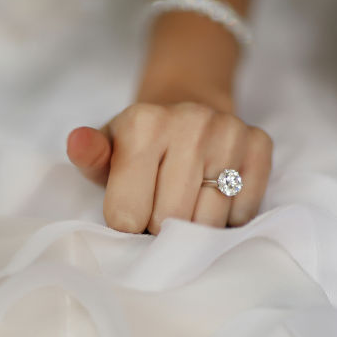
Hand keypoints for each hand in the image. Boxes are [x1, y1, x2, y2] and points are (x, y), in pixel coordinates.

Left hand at [66, 102, 272, 234]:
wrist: (186, 109)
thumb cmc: (139, 143)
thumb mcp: (106, 149)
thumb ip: (89, 155)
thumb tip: (77, 143)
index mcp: (143, 124)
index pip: (126, 216)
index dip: (127, 223)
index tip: (131, 208)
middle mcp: (190, 123)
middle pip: (169, 222)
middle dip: (160, 227)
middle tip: (160, 207)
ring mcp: (229, 132)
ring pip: (209, 222)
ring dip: (194, 226)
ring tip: (186, 201)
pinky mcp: (259, 145)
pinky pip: (242, 212)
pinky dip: (227, 217)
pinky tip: (213, 195)